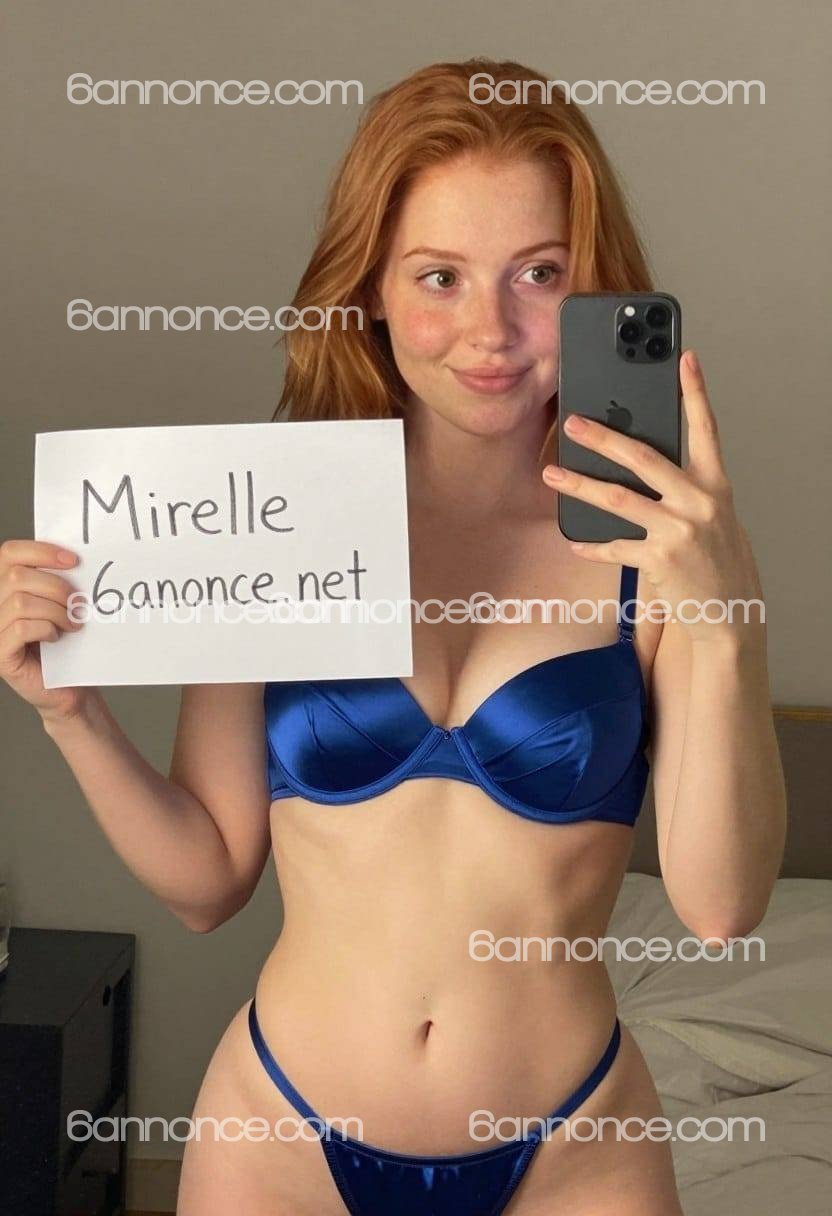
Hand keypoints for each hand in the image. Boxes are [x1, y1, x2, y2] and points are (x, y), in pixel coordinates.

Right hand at [0, 539, 99, 720]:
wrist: (66, 686)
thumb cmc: (64, 643)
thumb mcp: (58, 604)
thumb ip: (54, 581)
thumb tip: (72, 559)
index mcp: (2, 587)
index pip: (9, 553)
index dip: (41, 551)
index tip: (74, 561)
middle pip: (16, 576)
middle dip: (56, 587)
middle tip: (78, 604)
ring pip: (20, 602)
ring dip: (56, 611)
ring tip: (72, 624)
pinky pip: (20, 628)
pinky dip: (45, 629)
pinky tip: (56, 637)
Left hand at [542, 350, 762, 643]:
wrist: (729, 612)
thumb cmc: (716, 559)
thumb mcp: (712, 516)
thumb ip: (685, 489)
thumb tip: (640, 466)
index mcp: (714, 485)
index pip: (706, 429)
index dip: (695, 393)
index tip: (684, 359)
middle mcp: (699, 502)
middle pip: (643, 458)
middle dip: (603, 437)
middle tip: (573, 423)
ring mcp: (679, 530)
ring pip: (617, 498)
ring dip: (579, 485)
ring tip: (552, 473)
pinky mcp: (660, 559)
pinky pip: (615, 546)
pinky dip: (592, 545)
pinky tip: (574, 540)